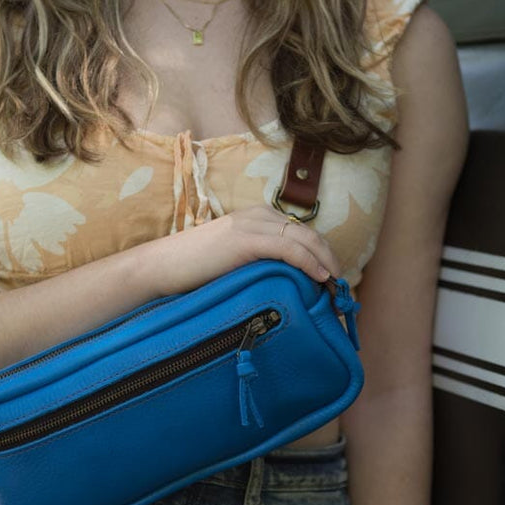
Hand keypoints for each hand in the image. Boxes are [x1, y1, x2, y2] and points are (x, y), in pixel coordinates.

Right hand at [141, 204, 342, 295]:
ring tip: (336, 287)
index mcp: (258, 218)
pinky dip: (309, 262)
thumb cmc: (195, 272)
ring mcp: (252, 225)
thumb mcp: (237, 263)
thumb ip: (262, 265)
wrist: (162, 267)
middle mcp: (259, 215)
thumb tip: (291, 287)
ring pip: (305, 240)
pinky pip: (288, 248)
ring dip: (326, 264)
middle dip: (330, 261)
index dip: (324, 256)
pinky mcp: (245, 239)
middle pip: (310, 235)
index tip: (334, 283)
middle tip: (342, 289)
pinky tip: (320, 277)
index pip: (303, 234)